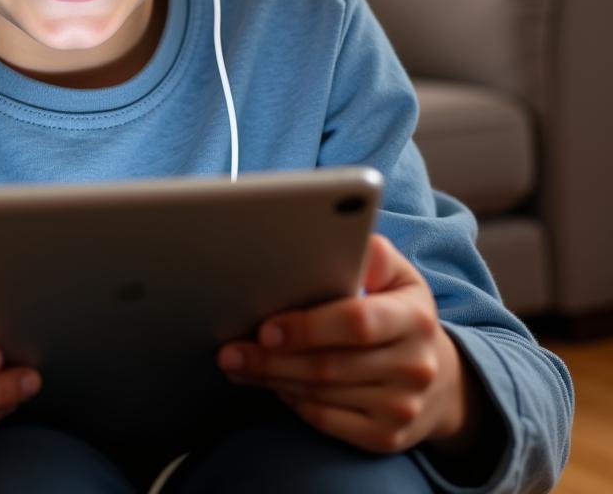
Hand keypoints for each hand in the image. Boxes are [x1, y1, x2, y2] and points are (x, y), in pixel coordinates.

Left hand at [216, 234, 468, 455]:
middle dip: (271, 359)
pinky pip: (325, 420)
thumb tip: (340, 232)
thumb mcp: (397, 275)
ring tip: (237, 364)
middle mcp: (415, 366)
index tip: (265, 328)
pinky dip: (292, 401)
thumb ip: (372, 253)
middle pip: (329, 365)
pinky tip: (271, 385)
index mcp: (414, 317)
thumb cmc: (399, 311)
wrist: (441, 380)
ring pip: (320, 394)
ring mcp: (402, 407)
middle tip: (230, 351)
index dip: (307, 327)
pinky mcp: (385, 439)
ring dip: (271, 379)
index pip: (357, 323)